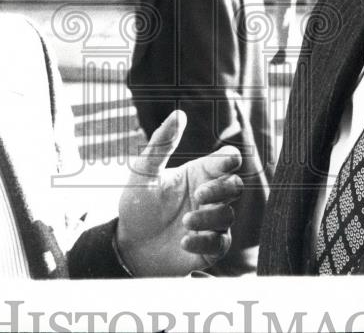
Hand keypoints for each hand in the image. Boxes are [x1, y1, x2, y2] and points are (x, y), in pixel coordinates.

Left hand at [115, 110, 241, 276]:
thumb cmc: (137, 203)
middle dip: (221, 189)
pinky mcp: (209, 249)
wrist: (127, 245)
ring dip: (209, 218)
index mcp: (199, 173)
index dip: (231, 159)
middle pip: (236, 186)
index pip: (228, 160)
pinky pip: (221, 244)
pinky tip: (184, 241)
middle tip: (198, 195)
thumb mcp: (144, 171)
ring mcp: (210, 223)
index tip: (226, 161)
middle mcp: (209, 196)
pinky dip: (205, 242)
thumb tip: (179, 114)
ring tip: (184, 222)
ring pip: (228, 216)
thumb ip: (162, 143)